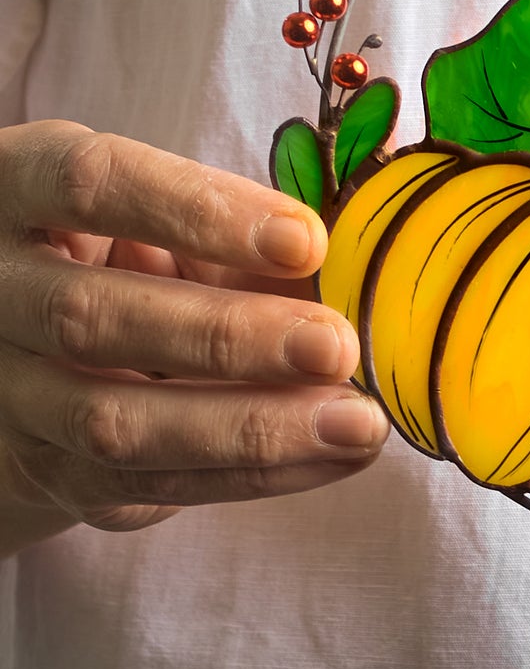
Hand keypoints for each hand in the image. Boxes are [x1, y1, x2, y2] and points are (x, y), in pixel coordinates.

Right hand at [0, 121, 386, 550]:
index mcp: (18, 187)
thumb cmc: (130, 252)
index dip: (201, 211)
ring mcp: (3, 390)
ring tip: (356, 424)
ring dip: (251, 427)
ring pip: (111, 421)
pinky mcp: (44, 470)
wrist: (29, 349)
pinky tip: (332, 456)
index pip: (92, 184)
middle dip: (229, 337)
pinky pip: (146, 485)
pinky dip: (252, 476)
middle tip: (336, 346)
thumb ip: (242, 236)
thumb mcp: (168, 218)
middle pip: (91, 317)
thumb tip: (354, 269)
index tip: (307, 241)